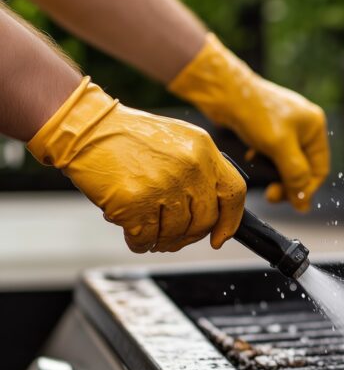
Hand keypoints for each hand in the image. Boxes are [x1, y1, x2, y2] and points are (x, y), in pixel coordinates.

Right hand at [27, 77, 245, 252]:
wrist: (85, 127)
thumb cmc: (128, 138)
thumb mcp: (178, 141)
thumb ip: (200, 171)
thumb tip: (216, 215)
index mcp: (203, 150)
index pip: (234, 192)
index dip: (230, 221)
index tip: (220, 237)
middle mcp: (189, 167)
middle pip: (205, 220)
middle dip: (189, 235)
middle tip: (174, 237)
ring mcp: (163, 185)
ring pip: (176, 233)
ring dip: (162, 240)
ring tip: (149, 231)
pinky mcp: (135, 202)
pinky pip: (146, 238)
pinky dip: (139, 242)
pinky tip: (132, 233)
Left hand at [169, 34, 329, 211]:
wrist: (225, 90)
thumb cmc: (255, 113)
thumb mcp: (279, 147)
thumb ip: (295, 175)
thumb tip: (304, 204)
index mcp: (315, 127)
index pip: (319, 170)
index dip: (306, 189)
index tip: (291, 204)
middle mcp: (305, 127)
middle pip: (304, 168)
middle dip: (288, 184)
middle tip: (271, 196)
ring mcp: (288, 127)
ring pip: (287, 162)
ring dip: (275, 174)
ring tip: (261, 177)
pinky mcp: (270, 127)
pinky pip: (275, 153)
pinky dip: (266, 161)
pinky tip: (253, 157)